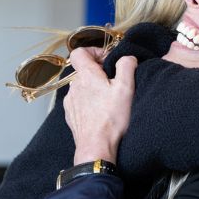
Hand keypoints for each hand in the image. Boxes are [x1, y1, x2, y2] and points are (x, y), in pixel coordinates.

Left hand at [62, 47, 136, 164]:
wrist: (96, 147)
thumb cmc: (111, 119)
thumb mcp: (126, 88)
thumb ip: (127, 66)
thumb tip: (127, 58)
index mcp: (86, 75)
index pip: (80, 51)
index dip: (94, 51)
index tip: (107, 60)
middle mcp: (74, 86)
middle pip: (83, 71)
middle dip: (98, 73)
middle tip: (113, 83)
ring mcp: (70, 102)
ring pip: (81, 87)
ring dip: (93, 89)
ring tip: (108, 101)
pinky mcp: (70, 115)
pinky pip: (78, 102)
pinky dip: (88, 103)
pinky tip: (100, 113)